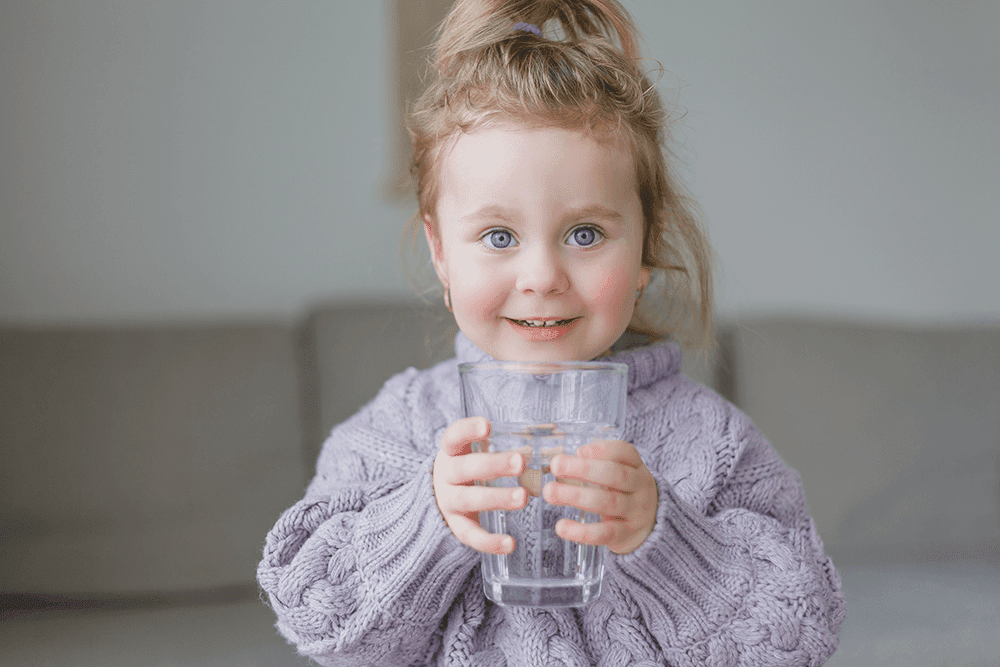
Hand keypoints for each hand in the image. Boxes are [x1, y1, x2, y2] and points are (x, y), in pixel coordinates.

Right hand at [433, 416, 527, 554]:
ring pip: (470, 499)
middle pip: (466, 468)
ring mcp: (449, 502)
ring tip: (523, 497)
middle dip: (494, 465)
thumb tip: (553, 436)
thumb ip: (506, 445)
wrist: (438, 495)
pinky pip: (471, 535)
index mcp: (452, 451)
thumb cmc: (469, 465)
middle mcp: (446, 475)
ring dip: (497, 498)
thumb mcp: (476, 451)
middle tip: (520, 462)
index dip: (468, 430)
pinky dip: (489, 542)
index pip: (454, 437)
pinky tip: (510, 544)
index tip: (487, 426)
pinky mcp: (456, 525)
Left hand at [543, 440, 657, 554]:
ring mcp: (635, 513)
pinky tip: (561, 527)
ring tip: (550, 493)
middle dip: (584, 469)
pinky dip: (581, 531)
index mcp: (636, 467)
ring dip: (576, 496)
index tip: (578, 451)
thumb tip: (563, 463)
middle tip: (556, 466)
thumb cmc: (624, 494)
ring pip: (608, 502)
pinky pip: (604, 534)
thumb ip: (595, 466)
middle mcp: (640, 488)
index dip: (602, 449)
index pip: (625, 452)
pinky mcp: (626, 536)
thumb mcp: (619, 476)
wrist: (650, 529)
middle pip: (615, 475)